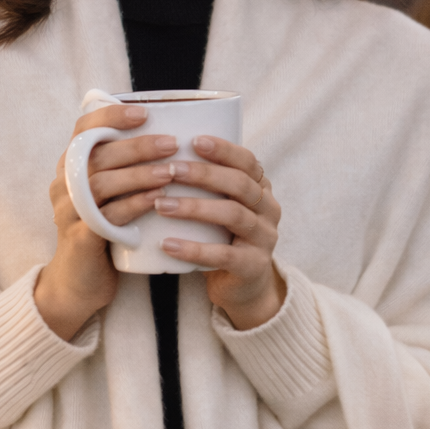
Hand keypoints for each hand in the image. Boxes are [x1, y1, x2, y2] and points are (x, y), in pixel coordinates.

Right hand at [34, 104, 176, 339]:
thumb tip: (171, 135)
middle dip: (137, 146)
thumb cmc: (104, 230)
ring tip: (171, 171)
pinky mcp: (79, 238)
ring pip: (102, 183)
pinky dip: (134, 205)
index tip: (145, 113)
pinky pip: (107, 216)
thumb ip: (125, 167)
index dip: (111, 116)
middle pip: (97, 154)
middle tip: (173, 144)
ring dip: (140, 174)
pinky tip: (157, 200)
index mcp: (70, 166)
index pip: (83, 128)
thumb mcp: (109, 194)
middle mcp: (63, 184)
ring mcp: (68, 211)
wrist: (79, 282)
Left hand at [152, 137, 284, 329]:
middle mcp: (269, 210)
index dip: (224, 149)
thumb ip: (206, 184)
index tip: (194, 140)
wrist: (241, 287)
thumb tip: (160, 152)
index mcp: (261, 189)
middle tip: (170, 171)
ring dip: (194, 208)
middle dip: (204, 174)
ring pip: (233, 215)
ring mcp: (264, 239)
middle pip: (240, 184)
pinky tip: (167, 244)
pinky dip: (194, 249)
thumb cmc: (221, 237)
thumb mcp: (219, 206)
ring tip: (161, 204)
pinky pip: (224, 255)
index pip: (248, 161)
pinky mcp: (253, 266)